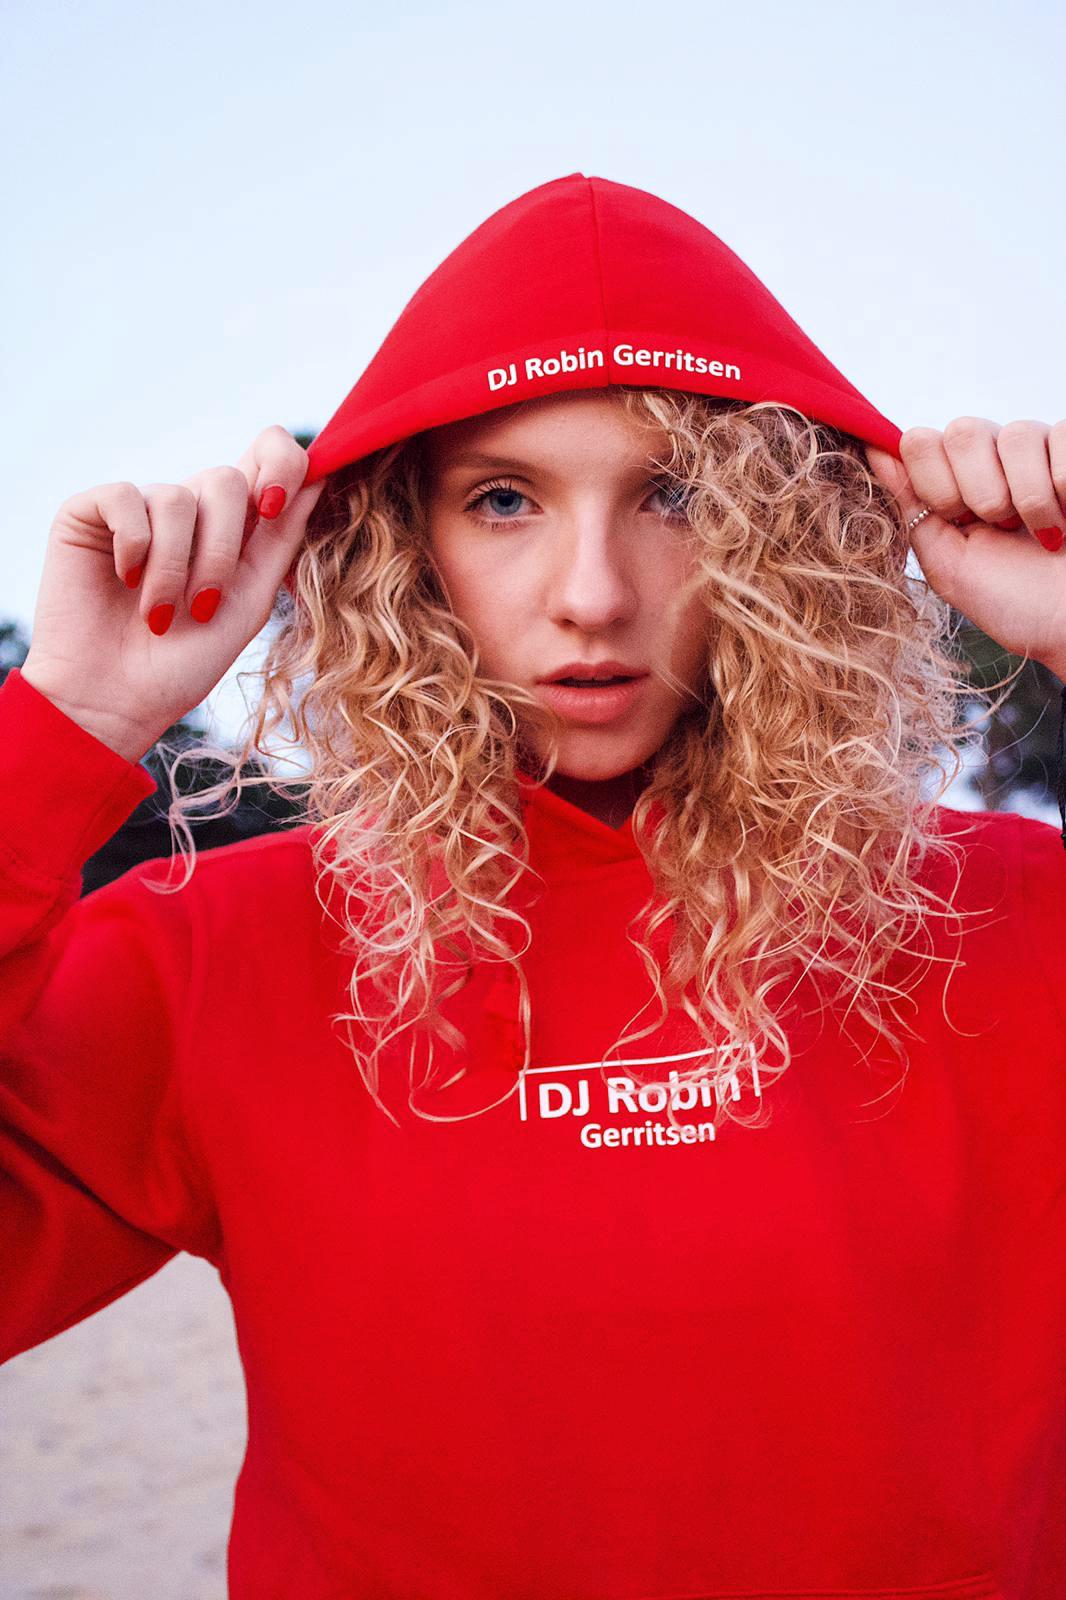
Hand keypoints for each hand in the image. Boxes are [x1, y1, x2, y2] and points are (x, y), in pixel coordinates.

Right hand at [21, 426, 325, 761]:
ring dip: (174, 569)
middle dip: (220, 551)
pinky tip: (124, 582)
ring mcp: (138, 506)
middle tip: (201, 606)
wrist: (116, 702)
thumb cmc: (184, 663)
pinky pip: (126, 498)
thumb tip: (320, 474)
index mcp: (232, 525)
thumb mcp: (249, 600)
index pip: (267, 455)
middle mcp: (188, 507)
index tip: (274, 508)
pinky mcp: (90, 511)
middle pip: (226, 479)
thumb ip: (282, 539)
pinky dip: (134, 548)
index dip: (281, 463)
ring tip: (159, 615)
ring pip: (177, 496)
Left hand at [865, 418, 1065, 677]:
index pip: (919, 441)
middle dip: (979, 491)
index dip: (934, 483)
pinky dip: (1064, 488)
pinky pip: (1061, 436)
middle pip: (962, 430)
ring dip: (1028, 498)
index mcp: (953, 483)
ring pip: (1015, 434)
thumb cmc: (1016, 603)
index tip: (956, 520)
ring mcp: (1038, 449)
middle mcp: (992, 457)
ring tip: (1042, 531)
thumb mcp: (949, 564)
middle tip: (1001, 527)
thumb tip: (872, 448)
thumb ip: (910, 508)